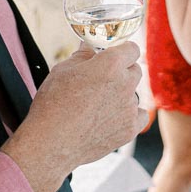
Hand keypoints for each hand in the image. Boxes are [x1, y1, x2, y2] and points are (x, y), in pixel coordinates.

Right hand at [3, 42, 146, 191]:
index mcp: (110, 64)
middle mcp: (125, 84)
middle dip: (122, 73)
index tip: (116, 56)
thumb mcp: (62, 70)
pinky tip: (113, 118)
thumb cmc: (53, 105)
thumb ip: (82, 55)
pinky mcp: (130, 129)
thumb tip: (89, 48)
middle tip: (104, 82)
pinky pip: (140, 116)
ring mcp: (130, 108)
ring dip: (123, 96)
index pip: (131, 49)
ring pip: (134, 95)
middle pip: (135, 71)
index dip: (123, 51)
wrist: (50, 143)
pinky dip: (130, 116)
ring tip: (99, 106)